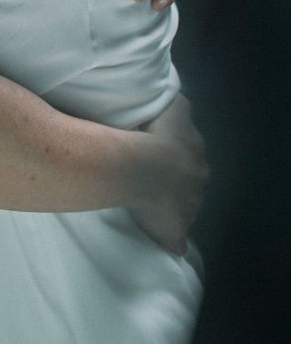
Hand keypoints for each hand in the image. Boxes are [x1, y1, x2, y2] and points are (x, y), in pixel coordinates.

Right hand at [130, 94, 207, 254]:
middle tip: (154, 178)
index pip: (191, 159)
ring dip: (171, 206)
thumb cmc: (156, 136)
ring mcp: (189, 211)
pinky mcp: (175, 231)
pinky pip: (174, 239)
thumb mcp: (174, 108)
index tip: (161, 156)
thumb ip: (180, 107)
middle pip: (190, 185)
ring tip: (150, 201)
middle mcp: (198, 185)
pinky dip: (170, 238)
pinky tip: (160, 237)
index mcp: (198, 159)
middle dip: (177, 182)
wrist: (144, 166)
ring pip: (184, 209)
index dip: (177, 158)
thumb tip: (180, 104)